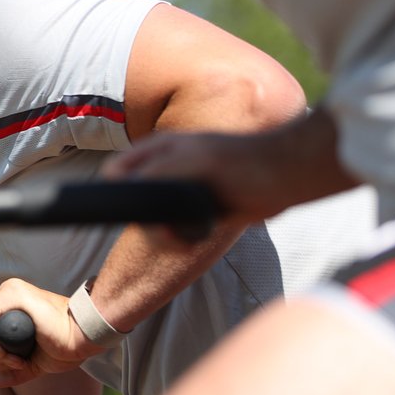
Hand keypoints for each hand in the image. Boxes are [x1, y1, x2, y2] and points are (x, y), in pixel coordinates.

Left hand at [0, 278, 102, 389]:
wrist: (83, 339)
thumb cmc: (63, 347)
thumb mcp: (28, 363)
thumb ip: (5, 372)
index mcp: (9, 304)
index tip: (14, 363)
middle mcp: (7, 293)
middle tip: (17, 363)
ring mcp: (9, 291)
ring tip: (19, 359)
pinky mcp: (14, 294)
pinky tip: (14, 355)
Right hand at [102, 130, 291, 228]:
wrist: (279, 176)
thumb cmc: (235, 160)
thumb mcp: (185, 161)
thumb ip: (149, 173)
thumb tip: (118, 189)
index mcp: (155, 152)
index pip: (116, 173)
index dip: (115, 190)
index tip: (131, 207)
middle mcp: (162, 174)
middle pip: (130, 205)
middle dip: (145, 223)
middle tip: (167, 231)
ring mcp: (177, 196)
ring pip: (150, 225)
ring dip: (165, 237)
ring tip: (188, 237)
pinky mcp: (194, 215)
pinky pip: (173, 235)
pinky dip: (181, 242)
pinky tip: (199, 237)